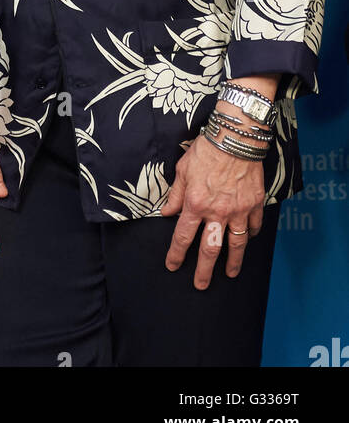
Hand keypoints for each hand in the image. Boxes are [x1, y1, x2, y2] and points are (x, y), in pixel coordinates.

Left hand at [160, 129, 263, 287]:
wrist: (236, 137)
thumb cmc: (206, 150)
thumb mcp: (182, 170)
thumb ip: (176, 194)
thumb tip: (167, 213)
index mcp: (195, 204)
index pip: (183, 236)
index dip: (176, 253)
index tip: (172, 265)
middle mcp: (217, 213)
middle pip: (210, 250)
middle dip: (204, 270)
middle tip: (200, 285)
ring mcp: (239, 211)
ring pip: (236, 245)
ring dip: (232, 263)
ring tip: (229, 274)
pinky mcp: (256, 205)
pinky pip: (254, 227)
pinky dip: (251, 235)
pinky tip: (247, 240)